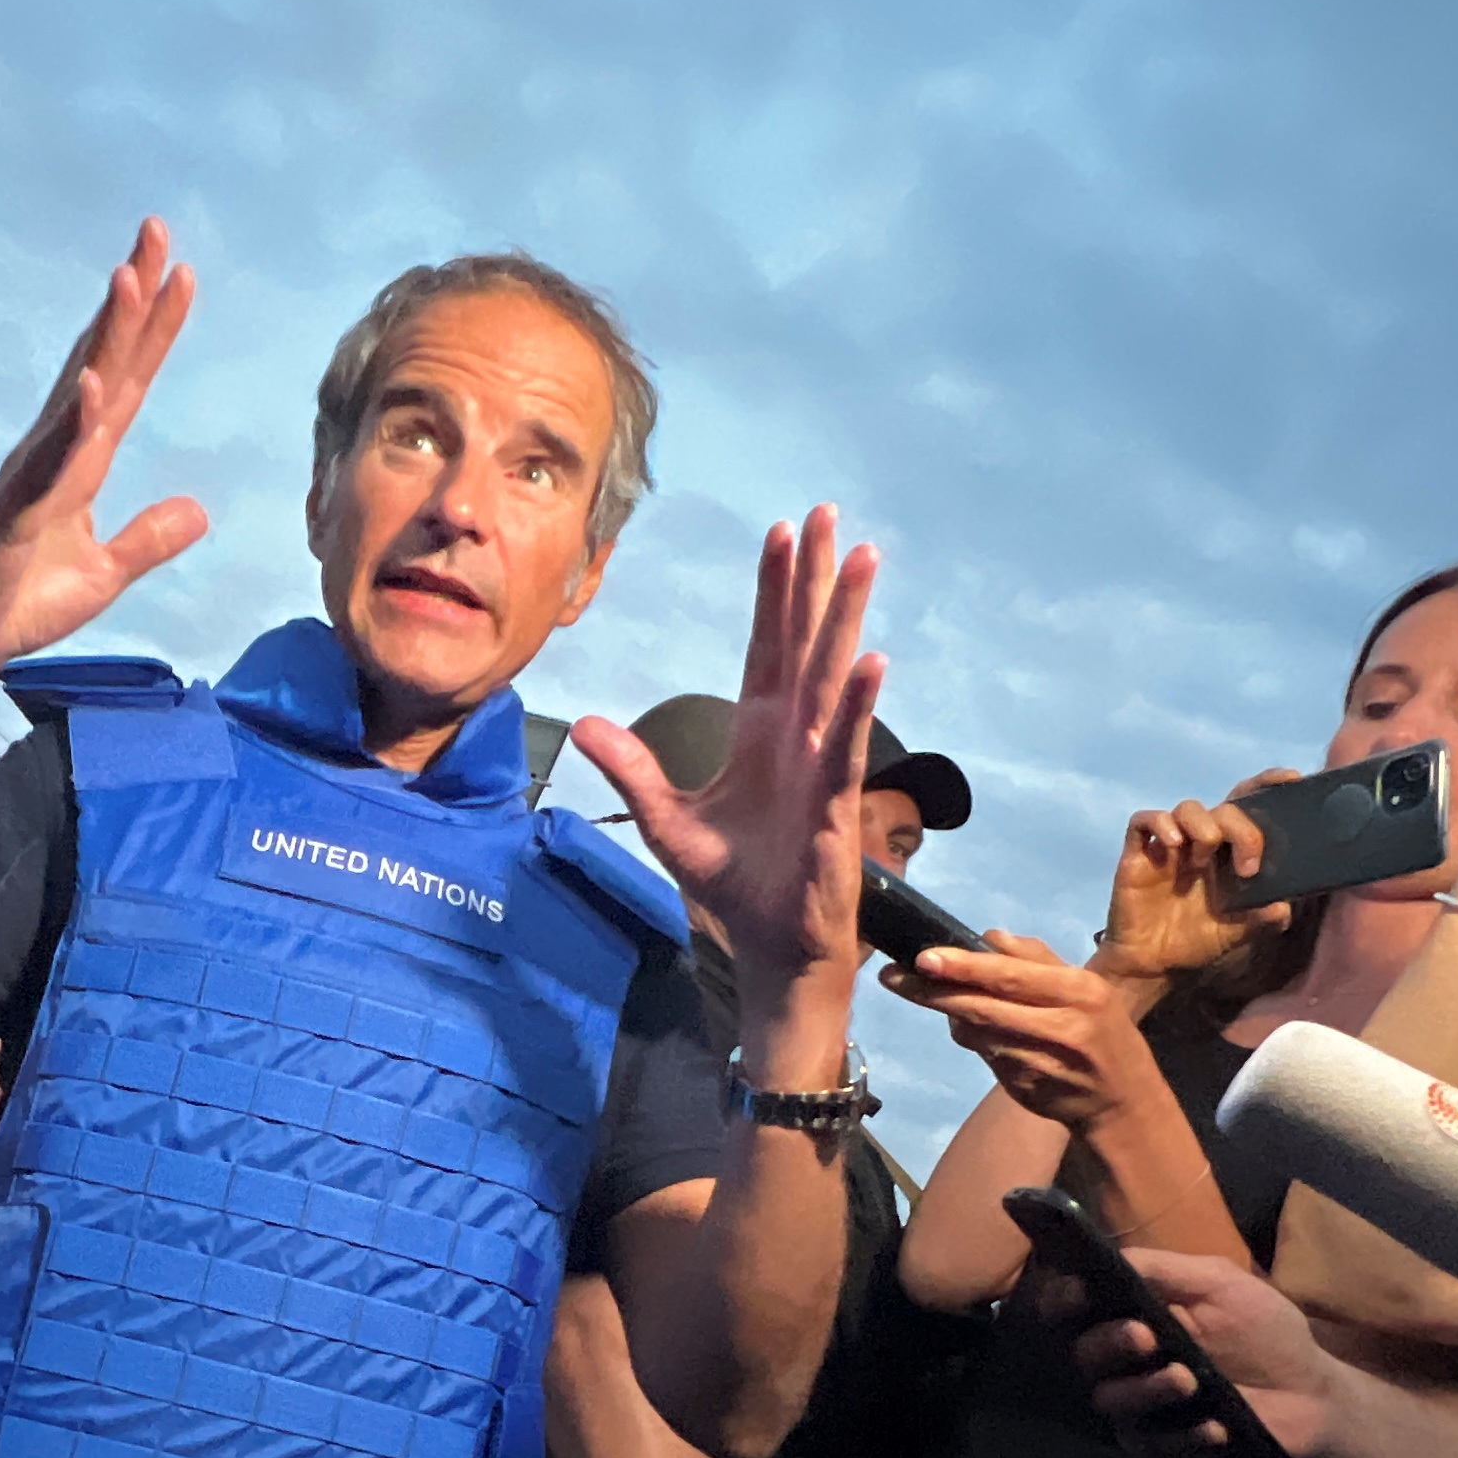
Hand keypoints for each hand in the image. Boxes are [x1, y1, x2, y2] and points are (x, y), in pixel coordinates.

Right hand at [0, 218, 208, 686]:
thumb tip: (199, 510)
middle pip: (103, 361)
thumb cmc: (17, 604)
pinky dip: (73, 424)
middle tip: (157, 232)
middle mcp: (56, 452)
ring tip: (131, 276)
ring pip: (77, 392)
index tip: (183, 273)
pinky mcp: (14, 513)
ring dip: (105, 336)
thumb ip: (148, 539)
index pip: (126, 381)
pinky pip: (48, 462)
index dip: (155, 329)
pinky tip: (95, 384)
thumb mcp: (102, 574)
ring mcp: (33, 476)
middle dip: (132, 298)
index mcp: (81, 461)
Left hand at [576, 507, 886, 996]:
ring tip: (863, 558)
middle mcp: (797, 735)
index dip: (773, 590)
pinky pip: (845, 746)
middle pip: (806, 640)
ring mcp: (820, 764)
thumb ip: (632, 769)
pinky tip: (872, 661)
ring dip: (847, 617)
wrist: (772, 944)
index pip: (767, 645)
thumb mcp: (668, 821)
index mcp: (762, 732)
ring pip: (834, 676)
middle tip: (829, 513)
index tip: (781, 531)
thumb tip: (584, 724)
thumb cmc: (735, 883)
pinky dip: (858, 705)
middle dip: (816, 578)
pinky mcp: (832, 803)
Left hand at [880, 931, 1166, 1130]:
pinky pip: (984, 1056)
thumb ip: (1037, 959)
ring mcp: (1039, 1063)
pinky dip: (971, 1039)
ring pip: (977, 1034)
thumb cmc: (1103, 1032)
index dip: (964, 967)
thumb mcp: (1087, 987)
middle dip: (933, 991)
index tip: (923, 957)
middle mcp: (1061, 1027)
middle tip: (892, 976)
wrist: (1122, 1103)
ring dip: (950, 1016)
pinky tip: (971, 1028)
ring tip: (925, 993)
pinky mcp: (1023, 1088)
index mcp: (1079, 992)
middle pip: (984, 1006)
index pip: (1011, 975)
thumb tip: (989, 936)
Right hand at [1063, 1247, 1341, 1457]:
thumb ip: (1166, 1269)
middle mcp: (1126, 1361)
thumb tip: (1110, 1256)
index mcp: (1133, 1314)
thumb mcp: (1222, 1285)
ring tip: (1190, 1381)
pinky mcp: (1162, 1450)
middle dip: (1109, 1342)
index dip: (1063, 1298)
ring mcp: (1141, 1407)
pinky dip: (1183, 1435)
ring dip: (1146, 1389)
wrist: (1310, 1397)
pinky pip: (1151, 1446)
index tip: (1078, 1294)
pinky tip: (1215, 1426)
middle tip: (1147, 1336)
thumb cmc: (1265, 1334)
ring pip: (1111, 1401)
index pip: (1074, 1306)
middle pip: (1085, 1354)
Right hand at [1093, 784, 1294, 986]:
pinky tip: (1172, 845)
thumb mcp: (1241, 930)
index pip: (1250, 804)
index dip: (1268, 784)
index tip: (1291, 779)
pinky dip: (1160, 824)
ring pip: (1188, 807)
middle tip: (1248, 865)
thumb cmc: (1198, 941)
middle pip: (1226, 806)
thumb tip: (1283, 905)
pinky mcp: (1138, 855)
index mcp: (1229, 851)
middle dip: (1242, 828)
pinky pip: (1144, 820)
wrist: (1155, 966)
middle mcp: (1202, 842)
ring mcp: (1170, 846)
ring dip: (1202, 827)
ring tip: (1202, 860)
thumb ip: (1266, 915)